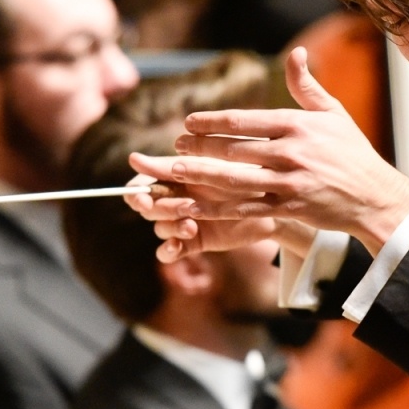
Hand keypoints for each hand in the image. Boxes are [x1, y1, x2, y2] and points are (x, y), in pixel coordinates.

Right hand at [123, 173, 302, 262]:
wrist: (275, 200)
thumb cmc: (244, 174)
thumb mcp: (209, 169)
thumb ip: (171, 167)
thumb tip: (133, 158)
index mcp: (175, 175)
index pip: (141, 185)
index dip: (137, 193)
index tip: (144, 197)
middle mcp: (175, 197)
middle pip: (148, 207)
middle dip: (158, 209)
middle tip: (181, 207)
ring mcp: (183, 219)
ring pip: (159, 227)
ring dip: (170, 226)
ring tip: (190, 225)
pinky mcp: (194, 241)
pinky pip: (169, 251)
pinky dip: (168, 251)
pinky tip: (176, 247)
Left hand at [127, 47, 408, 255]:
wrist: (375, 197)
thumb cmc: (353, 153)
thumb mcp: (333, 113)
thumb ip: (306, 85)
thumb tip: (296, 52)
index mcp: (299, 125)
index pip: (245, 120)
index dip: (212, 122)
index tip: (188, 123)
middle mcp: (292, 152)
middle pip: (234, 149)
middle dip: (199, 147)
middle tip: (174, 146)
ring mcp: (290, 183)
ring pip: (234, 179)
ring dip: (200, 175)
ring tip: (173, 171)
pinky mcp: (289, 209)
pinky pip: (245, 209)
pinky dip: (217, 209)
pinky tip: (195, 208)